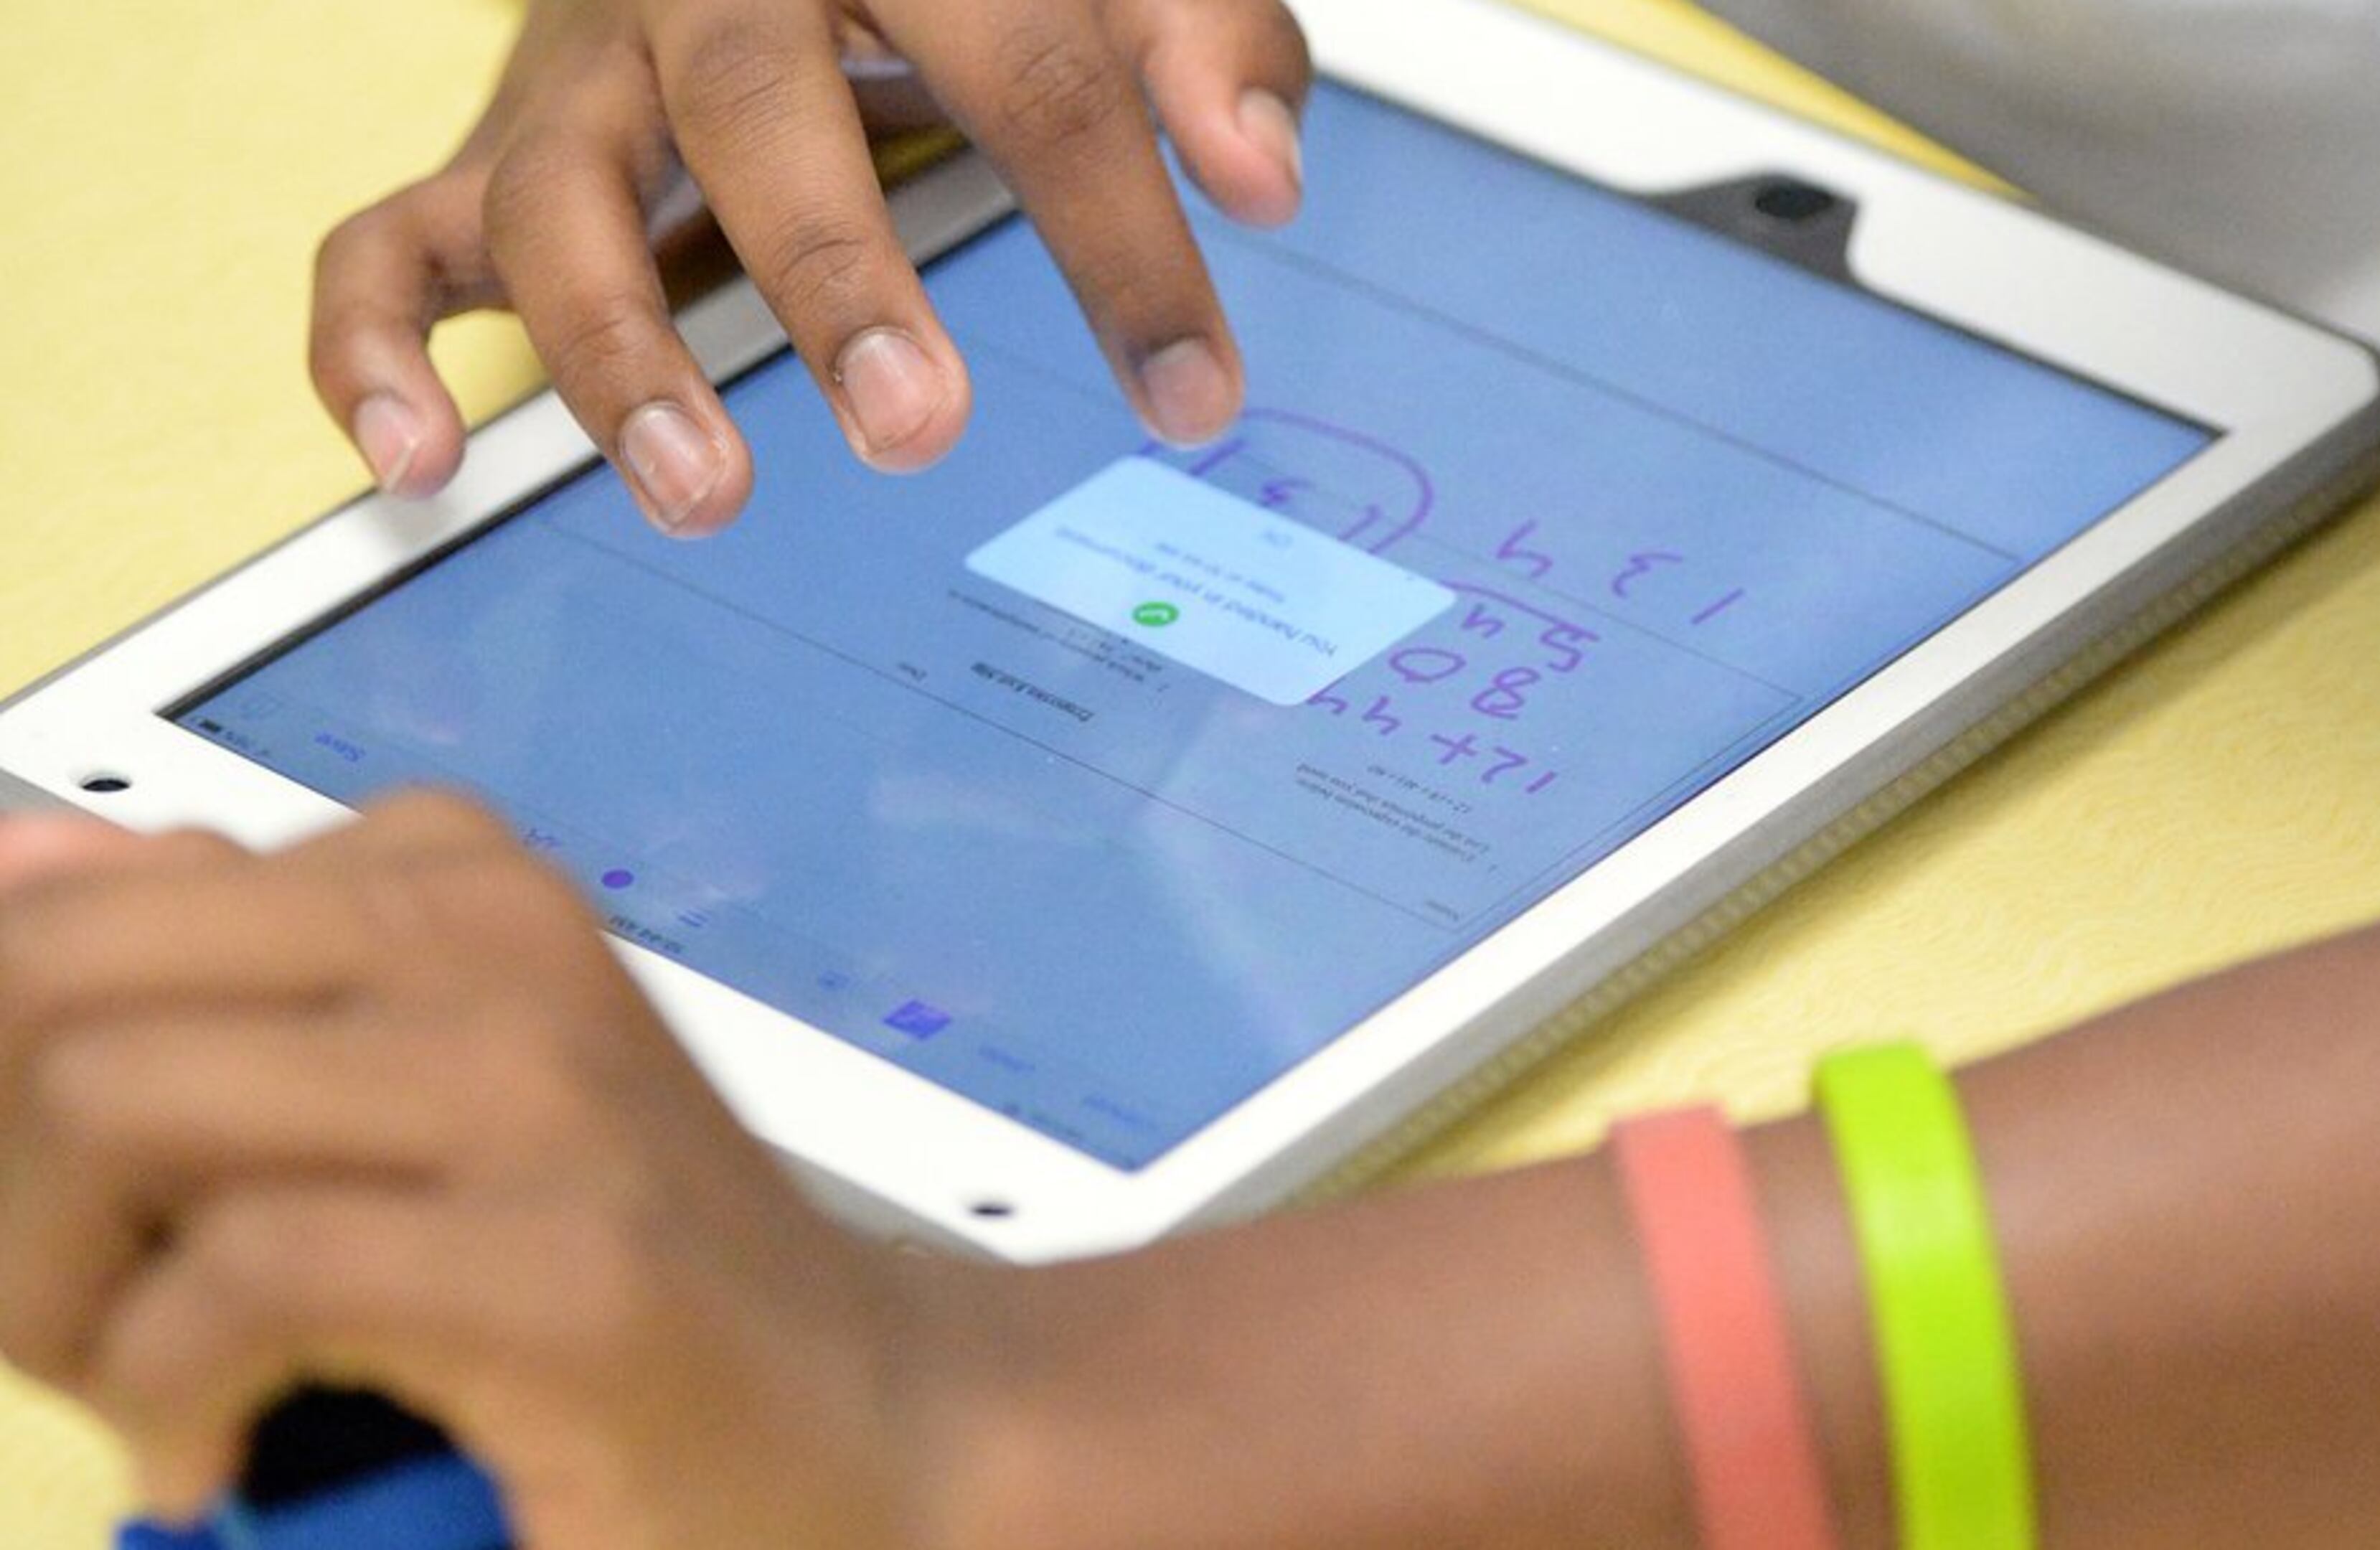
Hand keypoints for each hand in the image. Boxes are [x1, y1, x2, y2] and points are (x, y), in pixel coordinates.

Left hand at [0, 796, 1009, 1547]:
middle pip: (57, 984)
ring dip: (67, 1297)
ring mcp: (542, 1088)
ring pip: (113, 1102)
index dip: (9, 1085)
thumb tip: (19, 867)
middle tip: (97, 1318)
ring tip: (162, 1384)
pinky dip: (170, 1394)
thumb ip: (223, 979)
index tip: (89, 1220)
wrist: (866, 1412)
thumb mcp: (403, 1084)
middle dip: (8, 1186)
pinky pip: (239, 1274)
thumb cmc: (616, 1268)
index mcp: (451, 876)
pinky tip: (223, 1447)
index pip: (68, 909)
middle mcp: (497, 934)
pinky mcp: (565, 1262)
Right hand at [313, 0, 1310, 534]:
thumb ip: (1203, 44)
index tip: (1192, 388)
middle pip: (755, 116)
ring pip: (553, 200)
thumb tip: (1267, 174)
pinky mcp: (492, 152)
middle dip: (832, 275)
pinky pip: (385, 243)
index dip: (1118, 240)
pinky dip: (373, 348)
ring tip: (707, 493)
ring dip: (617, 355)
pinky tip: (420, 459)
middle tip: (917, 424)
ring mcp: (582, 73)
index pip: (1028, 71)